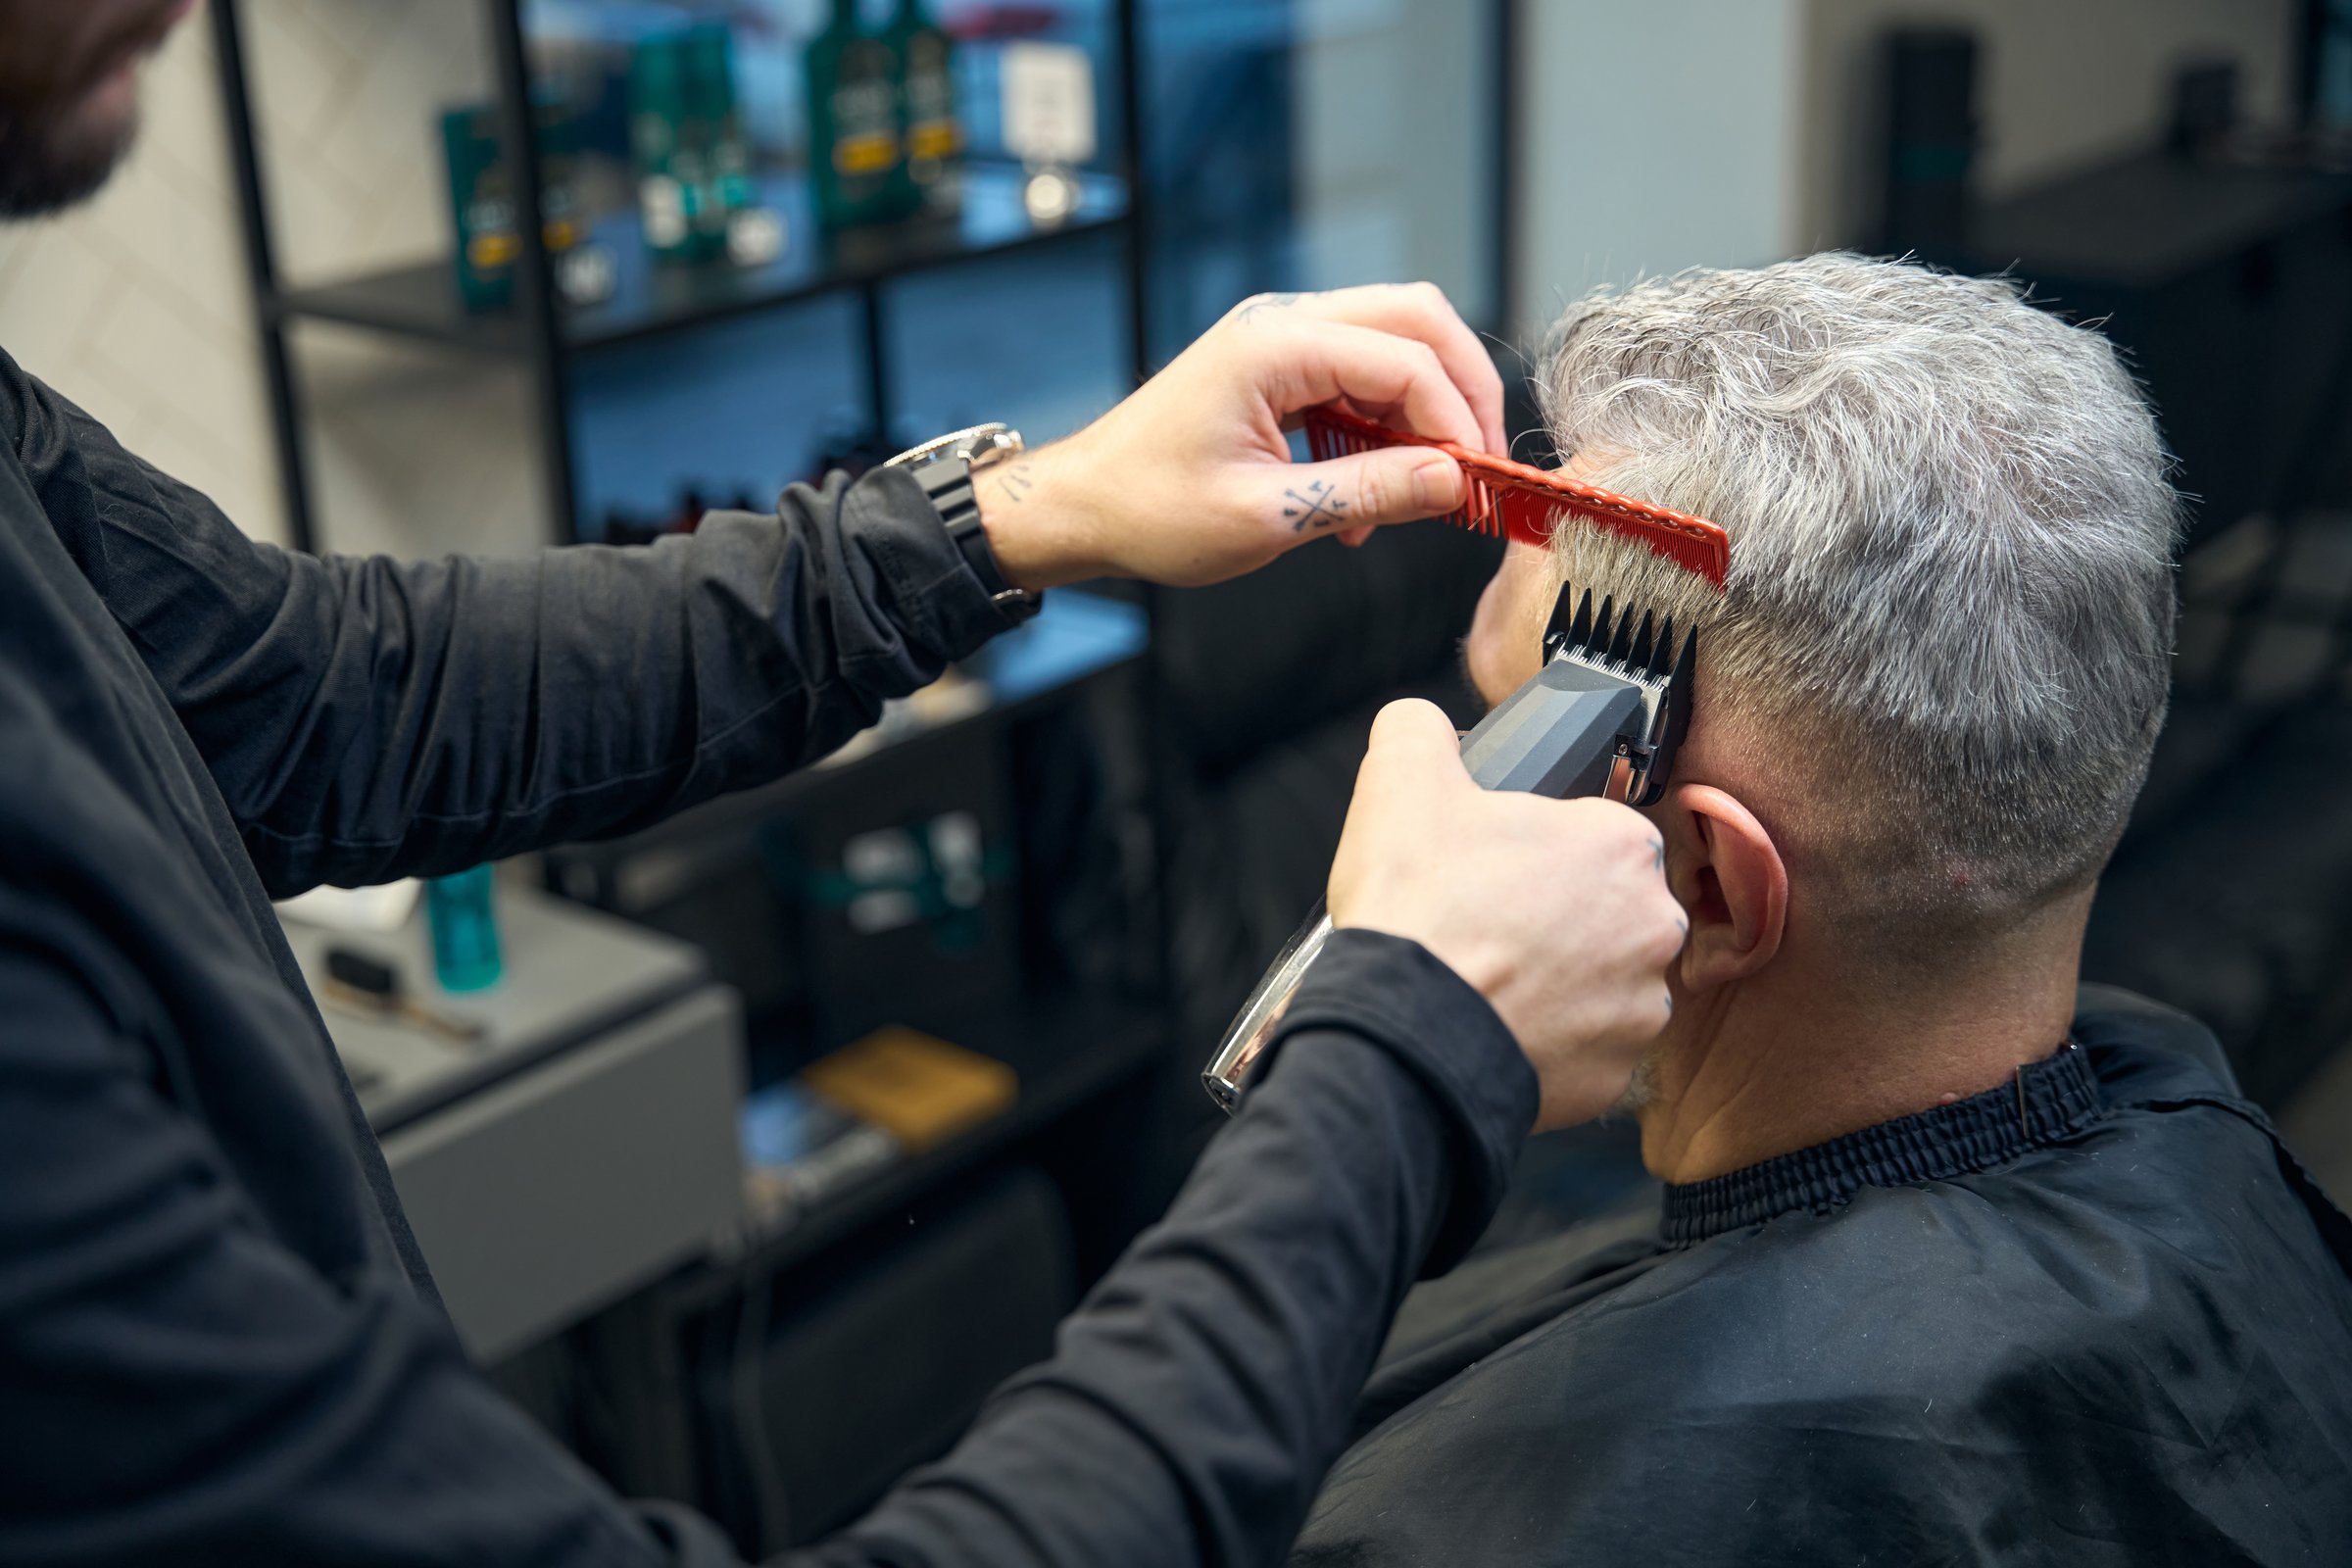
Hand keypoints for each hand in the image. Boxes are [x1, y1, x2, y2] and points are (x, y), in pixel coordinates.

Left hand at [976, 283, 1506, 589]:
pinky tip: (1373, 491)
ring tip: (1426, 487)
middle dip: (1462, 390)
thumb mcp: (1268, 516)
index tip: (1478, 481)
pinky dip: (1384, 425)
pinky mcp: (1278, 366)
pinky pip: (1359, 376)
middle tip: (1480, 463)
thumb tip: (1453, 481)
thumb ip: (1368, 492)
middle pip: (1417, 321)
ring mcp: (1281, 338)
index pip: (1407, 360)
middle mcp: (1283, 322)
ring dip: (1424, 410)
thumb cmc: (1150, 510)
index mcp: (1275, 344)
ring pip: (1394, 343)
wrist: (1083, 506)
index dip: (1457, 421)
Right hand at [1327, 699, 1686, 1131]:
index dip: (1538, 846)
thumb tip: (1420, 725)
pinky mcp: (1613, 1076)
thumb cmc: (1419, 914)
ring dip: (1555, 982)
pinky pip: (1583, 1050)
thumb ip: (1418, 730)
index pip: (1593, 830)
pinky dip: (1546, 1043)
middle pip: (1603, 909)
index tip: (1495, 868)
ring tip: (1486, 981)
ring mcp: (1639, 1008)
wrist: (1406, 1039)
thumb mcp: (1399, 781)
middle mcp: (1652, 926)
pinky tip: (1495, 1029)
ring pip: (1598, 982)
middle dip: (1554, 917)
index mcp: (1621, 844)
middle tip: (1486, 925)